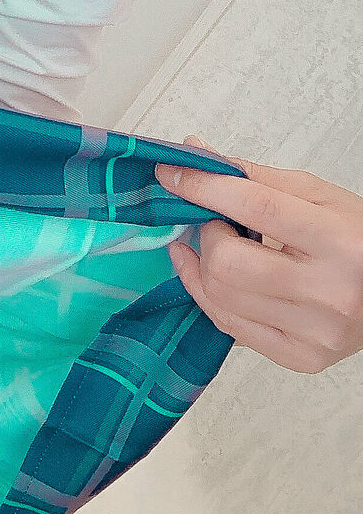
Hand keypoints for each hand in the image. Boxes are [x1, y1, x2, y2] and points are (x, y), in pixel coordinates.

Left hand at [155, 134, 362, 373]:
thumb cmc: (358, 237)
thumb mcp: (317, 195)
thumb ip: (254, 177)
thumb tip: (194, 155)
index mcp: (338, 241)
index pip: (255, 207)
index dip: (202, 188)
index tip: (170, 175)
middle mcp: (329, 292)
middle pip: (228, 264)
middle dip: (206, 235)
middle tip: (212, 221)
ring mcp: (316, 332)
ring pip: (221, 299)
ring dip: (201, 266)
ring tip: (210, 246)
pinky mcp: (303, 358)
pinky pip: (232, 329)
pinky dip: (212, 298)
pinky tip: (215, 277)